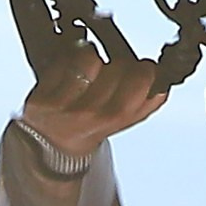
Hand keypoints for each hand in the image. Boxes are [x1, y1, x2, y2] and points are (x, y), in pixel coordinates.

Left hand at [18, 45, 169, 156]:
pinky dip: (67, 58)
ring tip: (88, 71)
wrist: (50, 148)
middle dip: (120, 63)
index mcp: (115, 118)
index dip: (146, 72)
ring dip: (92, 57)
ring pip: (90, 57)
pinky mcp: (42, 97)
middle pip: (120, 65)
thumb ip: (145, 104)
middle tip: (112, 73)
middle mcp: (91, 115)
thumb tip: (163, 84)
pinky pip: (61, 61)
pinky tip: (68, 71)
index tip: (142, 71)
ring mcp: (64, 106)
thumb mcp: (121, 123)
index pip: (144, 83)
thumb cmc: (88, 129)